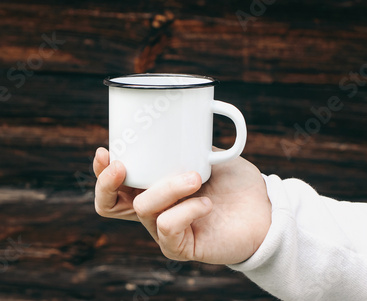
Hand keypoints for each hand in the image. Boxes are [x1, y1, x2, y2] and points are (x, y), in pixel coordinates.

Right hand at [93, 147, 270, 264]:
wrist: (265, 209)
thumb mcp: (207, 153)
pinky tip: (207, 203)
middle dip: (106, 184)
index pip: (115, 186)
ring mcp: (164, 231)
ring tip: (195, 177)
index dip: (101, 173)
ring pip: (143, 208)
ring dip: (167, 188)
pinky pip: (168, 227)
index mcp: (153, 189)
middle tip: (120, 165)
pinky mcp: (180, 248)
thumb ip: (186, 142)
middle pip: (108, 204)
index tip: (105, 151)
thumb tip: (167, 119)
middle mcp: (153, 210)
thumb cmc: (235, 182)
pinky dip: (186, 210)